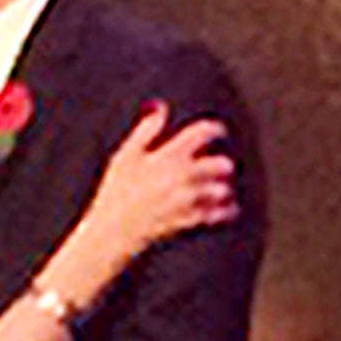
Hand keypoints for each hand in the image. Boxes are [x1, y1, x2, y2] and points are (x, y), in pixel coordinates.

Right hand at [84, 103, 237, 254]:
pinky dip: (224, 211)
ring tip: (222, 189)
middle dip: (222, 164)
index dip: (214, 129)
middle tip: (223, 166)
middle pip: (218, 164)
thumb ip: (145, 131)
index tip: (218, 132)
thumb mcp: (125, 156)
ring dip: (223, 188)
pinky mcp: (188, 221)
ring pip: (220, 190)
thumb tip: (160, 108)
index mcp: (169, 156)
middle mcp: (183, 177)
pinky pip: (215, 215)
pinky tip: (228, 210)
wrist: (112, 232)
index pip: (202, 133)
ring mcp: (187, 200)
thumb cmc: (116, 193)